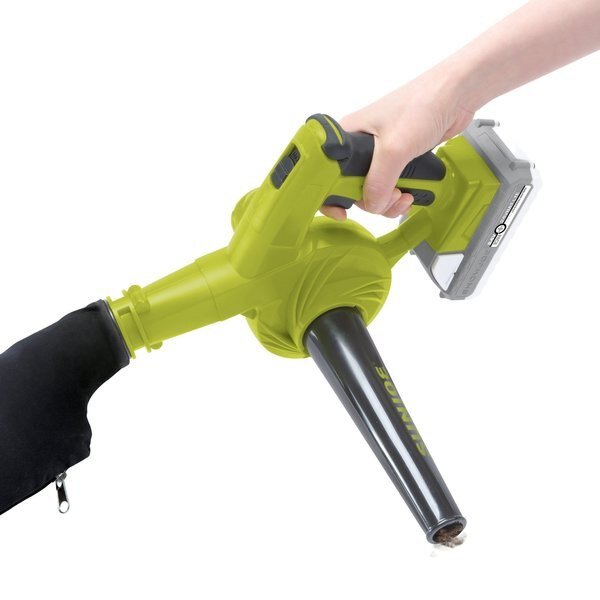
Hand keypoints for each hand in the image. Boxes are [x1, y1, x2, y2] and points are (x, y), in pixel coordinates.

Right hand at [321, 69, 474, 220]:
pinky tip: (410, 193)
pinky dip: (399, 195)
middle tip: (389, 199)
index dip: (332, 196)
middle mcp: (360, 146)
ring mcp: (380, 154)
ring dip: (389, 201)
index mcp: (347, 136)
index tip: (343, 212)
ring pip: (374, 191)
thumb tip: (372, 205)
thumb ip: (379, 182)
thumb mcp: (394, 148)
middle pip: (354, 188)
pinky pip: (391, 186)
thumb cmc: (422, 104)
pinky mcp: (398, 158)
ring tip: (404, 196)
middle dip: (372, 200)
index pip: (328, 174)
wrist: (457, 94)